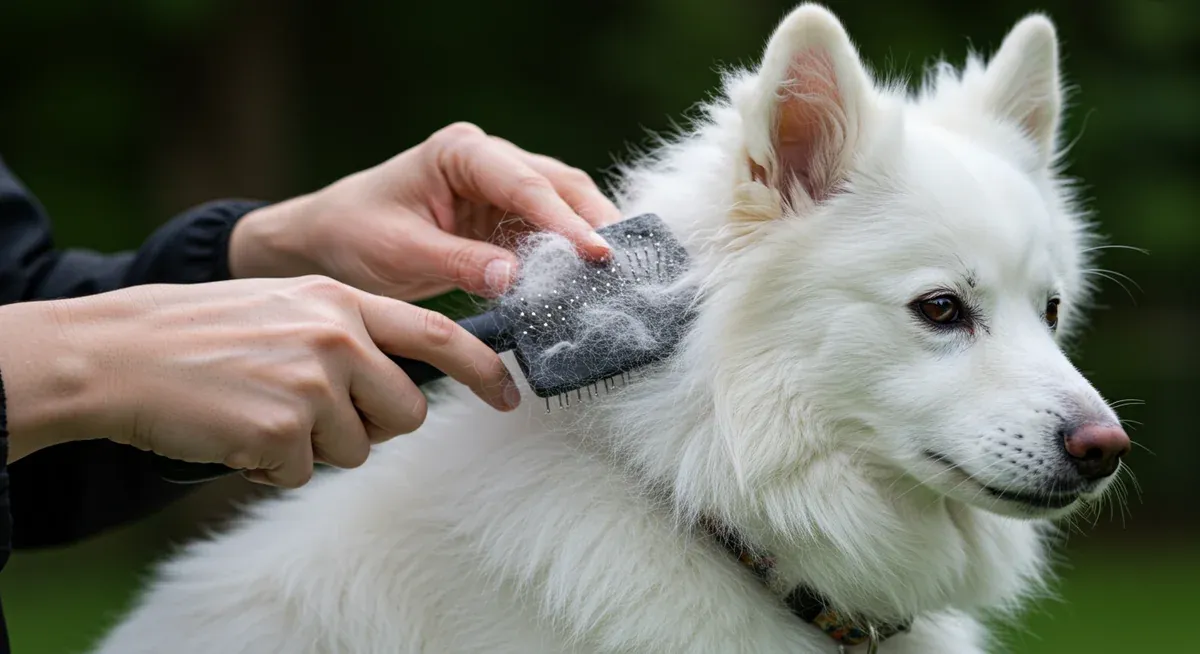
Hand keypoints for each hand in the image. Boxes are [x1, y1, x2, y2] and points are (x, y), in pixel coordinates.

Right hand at [0, 276, 517, 486]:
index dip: (481, 368)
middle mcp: (336, 337)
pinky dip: (270, 465)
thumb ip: (348, 332)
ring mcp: (311, 382)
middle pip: (405, 411)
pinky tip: (235, 430)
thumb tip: (400, 379)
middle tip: (314, 413)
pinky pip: (303, 472)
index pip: (438, 333)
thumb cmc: (201, 333)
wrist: (119, 352)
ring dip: (312, 446)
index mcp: (340, 301)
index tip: (509, 394)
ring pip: (355, 448)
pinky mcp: (281, 429)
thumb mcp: (286, 307)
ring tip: (259, 412)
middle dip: (372, 425)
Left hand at [228, 122, 621, 300]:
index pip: (524, 183)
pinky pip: (547, 235)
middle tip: (624, 265)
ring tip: (617, 276)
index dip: (564, 219)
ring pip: (562, 206)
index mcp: (460, 152)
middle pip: (558, 186)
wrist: (330, 241)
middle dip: (593, 223)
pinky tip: (588, 283)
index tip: (597, 253)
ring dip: (587, 238)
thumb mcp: (401, 253)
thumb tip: (518, 277)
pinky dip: (568, 257)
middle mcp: (488, 160)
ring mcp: (500, 187)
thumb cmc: (355, 235)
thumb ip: (460, 263)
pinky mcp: (504, 219)